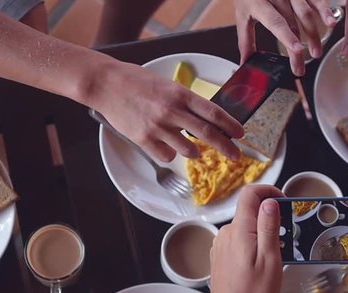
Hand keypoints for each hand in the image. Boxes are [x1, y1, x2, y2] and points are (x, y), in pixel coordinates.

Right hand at [89, 61, 243, 161]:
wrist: (107, 84)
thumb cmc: (136, 81)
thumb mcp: (167, 85)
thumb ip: (184, 101)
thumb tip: (204, 117)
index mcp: (180, 94)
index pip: (213, 112)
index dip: (230, 125)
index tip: (241, 134)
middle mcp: (172, 111)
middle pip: (207, 134)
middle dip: (226, 147)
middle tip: (236, 156)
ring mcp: (157, 126)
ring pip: (188, 150)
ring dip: (194, 152)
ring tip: (192, 149)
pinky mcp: (143, 139)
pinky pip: (166, 155)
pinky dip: (169, 153)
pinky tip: (164, 144)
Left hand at [188, 185, 283, 292]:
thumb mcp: (270, 259)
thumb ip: (269, 227)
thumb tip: (270, 202)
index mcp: (240, 230)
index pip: (249, 194)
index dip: (268, 190)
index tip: (283, 201)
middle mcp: (226, 232)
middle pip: (249, 210)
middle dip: (268, 217)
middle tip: (284, 238)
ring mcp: (221, 243)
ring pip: (244, 226)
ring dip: (260, 233)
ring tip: (271, 256)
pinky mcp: (220, 253)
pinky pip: (238, 239)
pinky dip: (250, 243)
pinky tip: (257, 263)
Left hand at [234, 0, 337, 75]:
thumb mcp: (242, 14)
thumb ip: (245, 39)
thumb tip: (245, 61)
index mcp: (258, 2)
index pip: (275, 21)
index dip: (286, 36)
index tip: (297, 49)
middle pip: (292, 21)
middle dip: (300, 44)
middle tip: (302, 65)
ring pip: (306, 12)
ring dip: (314, 33)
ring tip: (316, 51)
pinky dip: (324, 11)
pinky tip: (330, 22)